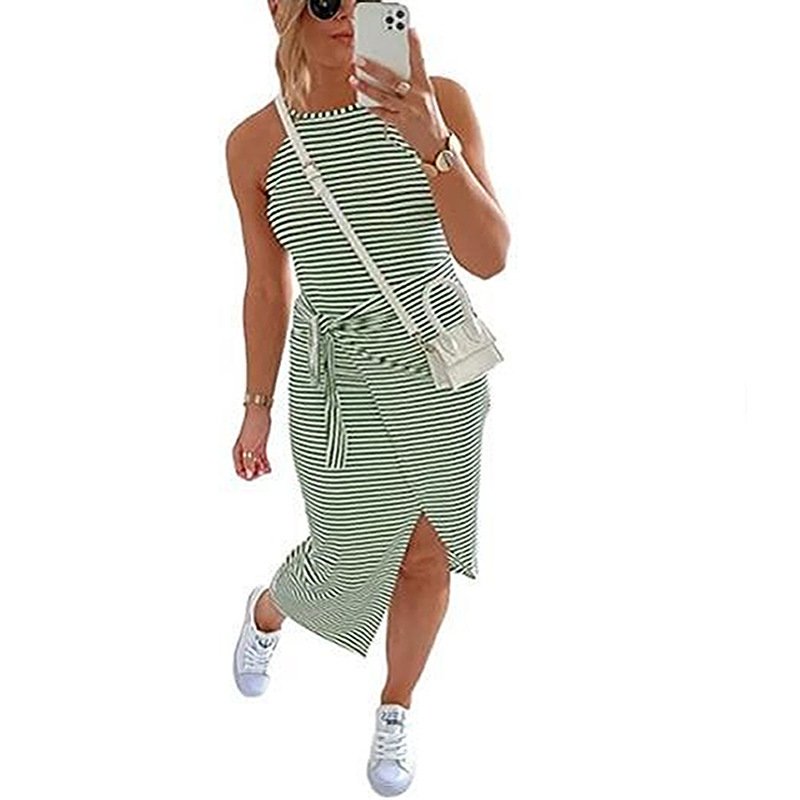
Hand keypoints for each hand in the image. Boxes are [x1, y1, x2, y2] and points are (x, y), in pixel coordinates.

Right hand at [232, 405, 271, 479]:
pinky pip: (261, 459)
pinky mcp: (260, 447)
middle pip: (248, 470)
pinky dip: (265, 464)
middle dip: (255, 472)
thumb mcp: (251, 447)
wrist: (260, 413)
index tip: (255, 474)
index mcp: (238, 453)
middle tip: (262, 471)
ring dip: (261, 469)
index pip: (239, 471)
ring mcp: (252, 450)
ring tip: (266, 469)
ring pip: (255, 465)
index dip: (247, 475)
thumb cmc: (253, 426)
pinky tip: (268, 466)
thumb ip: (249, 462)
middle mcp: (244, 453)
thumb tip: (248, 475)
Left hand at [348, 27, 448, 163]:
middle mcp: (418, 97)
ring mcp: (409, 110)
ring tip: (353, 78)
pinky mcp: (402, 124)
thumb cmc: (430, 119)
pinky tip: (363, 101)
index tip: (409, 30)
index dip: (415, 45)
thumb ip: (413, 84)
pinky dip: (372, 107)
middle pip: (392, 78)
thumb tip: (390, 73)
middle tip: (359, 59)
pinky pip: (383, 113)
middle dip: (373, 68)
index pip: (420, 62)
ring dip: (366, 86)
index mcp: (426, 87)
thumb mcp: (427, 98)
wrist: (437, 146)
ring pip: (383, 95)